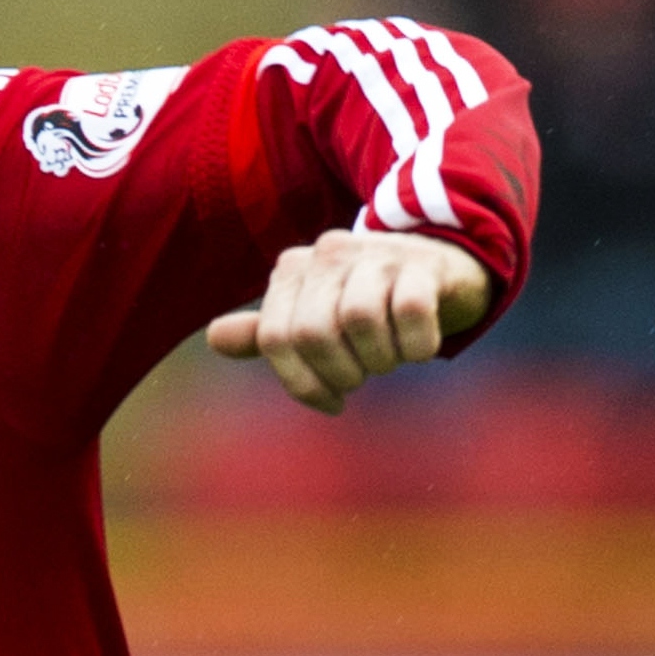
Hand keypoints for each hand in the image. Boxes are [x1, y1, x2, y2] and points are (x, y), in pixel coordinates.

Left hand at [206, 229, 493, 415]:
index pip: (275, 339)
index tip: (332, 402)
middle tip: (363, 377)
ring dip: (379, 358)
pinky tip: (419, 349)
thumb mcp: (313, 317)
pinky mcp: (423, 263)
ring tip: (390, 360)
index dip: (301, 384)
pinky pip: (410, 311)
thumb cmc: (367, 303)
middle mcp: (328, 253)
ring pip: (360, 319)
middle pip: (313, 331)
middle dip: (340, 372)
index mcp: (293, 269)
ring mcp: (376, 253)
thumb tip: (213, 338)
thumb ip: (268, 333)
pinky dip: (416, 344)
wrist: (440, 270)